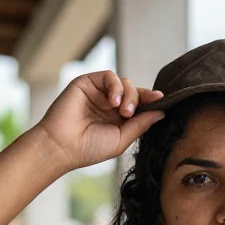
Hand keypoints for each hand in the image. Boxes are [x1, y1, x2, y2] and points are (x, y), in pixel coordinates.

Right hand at [32, 70, 164, 171]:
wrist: (62, 146)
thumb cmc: (89, 148)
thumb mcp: (122, 139)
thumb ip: (141, 124)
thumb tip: (162, 112)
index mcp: (117, 119)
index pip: (139, 105)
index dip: (151, 101)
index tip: (162, 100)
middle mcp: (108, 104)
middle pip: (134, 91)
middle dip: (139, 99)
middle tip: (129, 114)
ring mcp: (98, 93)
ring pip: (124, 82)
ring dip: (128, 94)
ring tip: (122, 111)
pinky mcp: (87, 83)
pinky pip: (109, 76)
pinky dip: (116, 86)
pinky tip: (113, 101)